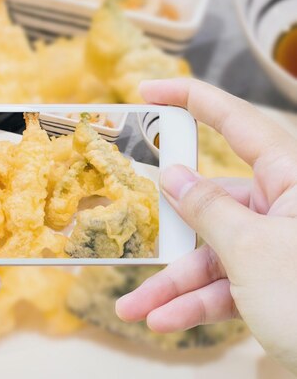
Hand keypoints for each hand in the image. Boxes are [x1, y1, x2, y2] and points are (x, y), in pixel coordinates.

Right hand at [115, 78, 296, 372]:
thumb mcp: (251, 251)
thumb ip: (206, 210)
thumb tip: (173, 176)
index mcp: (290, 178)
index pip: (235, 121)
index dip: (189, 100)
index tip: (148, 92)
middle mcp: (283, 205)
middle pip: (211, 205)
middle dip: (169, 236)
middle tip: (131, 234)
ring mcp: (278, 245)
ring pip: (212, 255)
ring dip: (174, 285)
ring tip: (136, 308)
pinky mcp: (274, 282)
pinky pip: (227, 286)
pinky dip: (197, 304)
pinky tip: (165, 321)